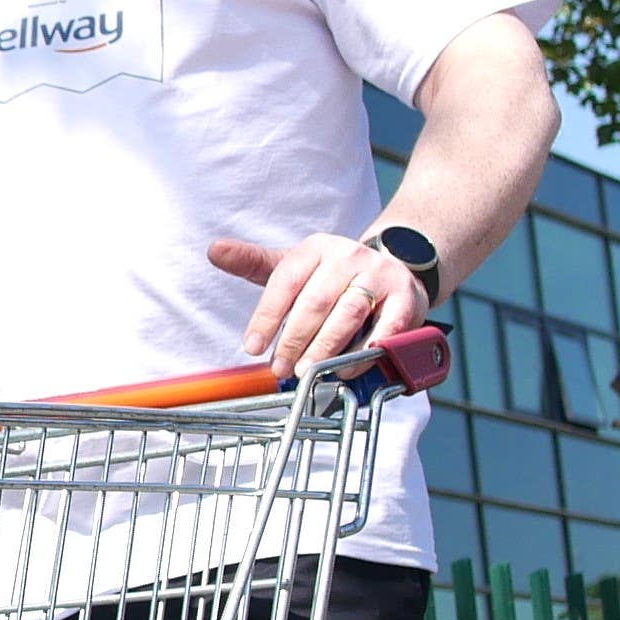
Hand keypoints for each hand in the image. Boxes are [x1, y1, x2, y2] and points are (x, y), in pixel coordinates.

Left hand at [207, 233, 429, 370]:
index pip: (285, 281)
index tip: (252, 348)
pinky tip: (347, 368)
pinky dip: (366, 351)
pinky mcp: (406, 297)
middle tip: (280, 369)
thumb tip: (214, 250)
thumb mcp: (295, 265)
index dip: (266, 317)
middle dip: (294, 340)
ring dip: (326, 347)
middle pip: (315, 301)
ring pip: (349, 313)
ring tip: (308, 372)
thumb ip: (254, 263)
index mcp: (316, 248)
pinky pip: (385, 327)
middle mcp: (348, 256)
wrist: (395, 267)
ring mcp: (379, 275)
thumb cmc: (334, 275)